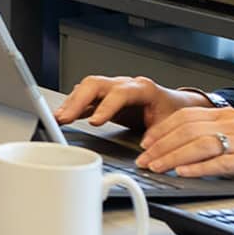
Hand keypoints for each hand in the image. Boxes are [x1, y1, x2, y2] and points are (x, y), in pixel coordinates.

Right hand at [53, 75, 210, 129]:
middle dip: (78, 100)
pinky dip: (73, 105)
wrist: (176, 104)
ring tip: (58, 118)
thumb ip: (159, 136)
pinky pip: (85, 96)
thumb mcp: (171, 125)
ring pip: (87, 88)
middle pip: (96, 84)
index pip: (120, 93)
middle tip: (65, 117)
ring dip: (71, 102)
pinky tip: (63, 116)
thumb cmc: (173, 112)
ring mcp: (113, 88)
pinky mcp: (105, 97)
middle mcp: (125, 84)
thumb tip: (145, 150)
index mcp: (143, 89)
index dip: (106, 107)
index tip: (94, 122)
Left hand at [134, 105, 233, 182]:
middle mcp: (232, 123)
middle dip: (160, 144)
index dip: (161, 128)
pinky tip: (184, 173)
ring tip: (155, 166)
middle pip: (186, 129)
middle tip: (142, 158)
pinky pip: (221, 162)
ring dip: (172, 156)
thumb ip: (218, 132)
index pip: (185, 116)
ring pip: (198, 144)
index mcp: (227, 114)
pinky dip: (199, 168)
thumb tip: (189, 143)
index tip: (145, 141)